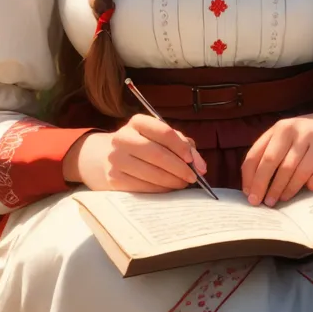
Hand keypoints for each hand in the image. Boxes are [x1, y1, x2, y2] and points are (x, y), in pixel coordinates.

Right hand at [64, 115, 207, 193]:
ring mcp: (116, 158)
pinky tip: (167, 188)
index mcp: (138, 122)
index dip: (181, 146)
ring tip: (182, 184)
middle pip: (156, 153)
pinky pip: (142, 186)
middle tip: (192, 177)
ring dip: (171, 180)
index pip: (163, 131)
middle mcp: (123, 137)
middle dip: (178, 168)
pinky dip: (159, 189)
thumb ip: (185, 147)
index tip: (192, 160)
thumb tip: (201, 167)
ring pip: (150, 172)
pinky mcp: (113, 177)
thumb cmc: (147, 145)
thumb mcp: (164, 139)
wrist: (111, 157)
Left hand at [240, 106, 312, 207]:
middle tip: (262, 203)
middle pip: (275, 164)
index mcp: (283, 127)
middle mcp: (302, 131)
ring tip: (281, 199)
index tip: (249, 195)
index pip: (258, 155)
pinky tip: (308, 190)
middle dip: (265, 187)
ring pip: (297, 173)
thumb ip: (268, 154)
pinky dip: (310, 187)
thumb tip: (251, 188)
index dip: (252, 178)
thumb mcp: (286, 136)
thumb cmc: (307, 138)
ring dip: (286, 190)